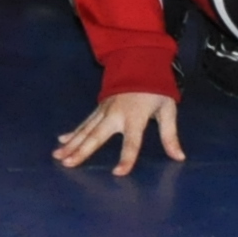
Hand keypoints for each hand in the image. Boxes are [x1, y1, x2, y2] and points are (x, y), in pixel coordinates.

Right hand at [56, 91, 184, 173]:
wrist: (139, 62)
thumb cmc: (156, 89)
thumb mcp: (167, 109)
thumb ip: (170, 134)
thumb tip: (179, 157)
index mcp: (135, 117)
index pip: (131, 142)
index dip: (126, 158)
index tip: (118, 173)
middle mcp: (115, 115)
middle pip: (96, 136)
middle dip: (82, 150)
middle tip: (68, 164)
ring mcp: (104, 110)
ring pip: (85, 130)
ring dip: (71, 143)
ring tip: (58, 156)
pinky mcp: (99, 108)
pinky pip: (84, 122)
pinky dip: (72, 132)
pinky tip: (61, 141)